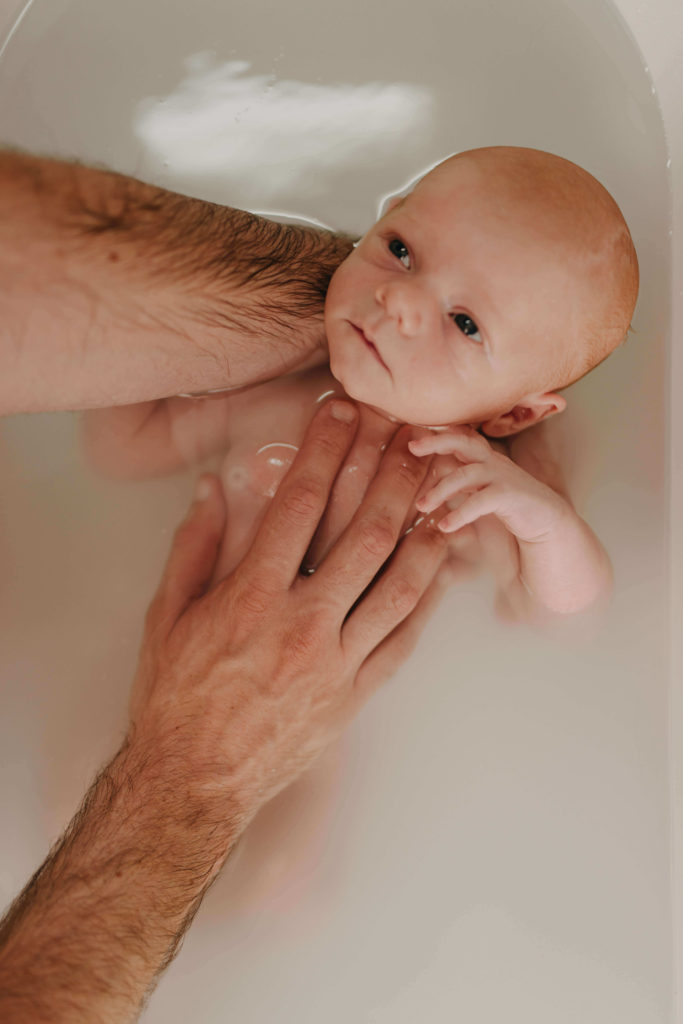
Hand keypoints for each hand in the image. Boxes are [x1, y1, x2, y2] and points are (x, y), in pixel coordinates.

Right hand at [131, 400, 447, 822]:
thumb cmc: (173, 697)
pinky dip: (426, 600)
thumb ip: (194, 547)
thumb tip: (213, 488)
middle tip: (412, 434)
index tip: (341, 412)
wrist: (192, 782)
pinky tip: (442, 566)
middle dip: (391, 476)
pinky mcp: (355, 695)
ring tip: (445, 488)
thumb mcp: (167, 615)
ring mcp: (336, 662)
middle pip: (363, 534)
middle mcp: (302, 624)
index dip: (324, 450)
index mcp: (251, 597)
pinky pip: (403, 640)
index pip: (298, 505)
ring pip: (397, 584)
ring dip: (425, 529)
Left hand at [408, 425, 570, 542]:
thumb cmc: (510, 506)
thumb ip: (460, 482)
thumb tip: (428, 481)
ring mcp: (503, 477)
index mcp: (485, 459)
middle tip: (412, 448)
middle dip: (437, 442)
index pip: (460, 438)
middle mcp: (493, 462)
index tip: (413, 441)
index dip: (438, 436)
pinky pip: (481, 501)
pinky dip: (460, 513)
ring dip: (440, 490)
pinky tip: (445, 526)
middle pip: (464, 442)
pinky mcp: (511, 496)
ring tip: (422, 506)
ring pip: (466, 474)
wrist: (547, 523)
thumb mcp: (481, 489)